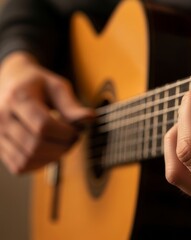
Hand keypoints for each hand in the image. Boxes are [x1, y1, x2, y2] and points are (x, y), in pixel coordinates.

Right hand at [0, 51, 93, 173]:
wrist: (11, 81)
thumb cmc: (37, 84)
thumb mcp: (57, 86)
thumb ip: (72, 105)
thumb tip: (91, 119)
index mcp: (18, 98)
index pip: (43, 126)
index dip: (66, 134)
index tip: (77, 131)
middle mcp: (1, 117)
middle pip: (35, 145)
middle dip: (62, 147)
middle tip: (74, 139)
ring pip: (27, 159)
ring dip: (52, 158)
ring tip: (63, 145)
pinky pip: (19, 166)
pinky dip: (39, 164)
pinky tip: (49, 152)